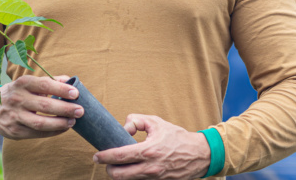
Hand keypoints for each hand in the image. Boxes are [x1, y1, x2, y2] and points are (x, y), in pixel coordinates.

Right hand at [0, 75, 83, 138]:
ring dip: (60, 123)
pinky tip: (63, 128)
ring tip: (73, 122)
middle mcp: (17, 99)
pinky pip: (37, 134)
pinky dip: (53, 132)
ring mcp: (15, 116)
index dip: (61, 89)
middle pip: (45, 106)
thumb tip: (72, 81)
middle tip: (80, 111)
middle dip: (65, 109)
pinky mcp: (15, 131)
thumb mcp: (28, 83)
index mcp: (22, 83)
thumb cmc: (17, 93)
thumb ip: (49, 81)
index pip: (44, 85)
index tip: (76, 93)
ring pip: (41, 123)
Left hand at [93, 114, 210, 179]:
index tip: (96, 156)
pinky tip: (132, 170)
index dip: (104, 157)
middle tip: (106, 163)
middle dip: (109, 170)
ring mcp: (155, 178)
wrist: (199, 154)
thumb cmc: (177, 137)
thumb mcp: (157, 122)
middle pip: (119, 175)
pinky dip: (132, 178)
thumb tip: (124, 127)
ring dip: (120, 175)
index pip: (120, 156)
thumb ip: (137, 120)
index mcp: (148, 150)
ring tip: (119, 167)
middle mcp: (150, 167)